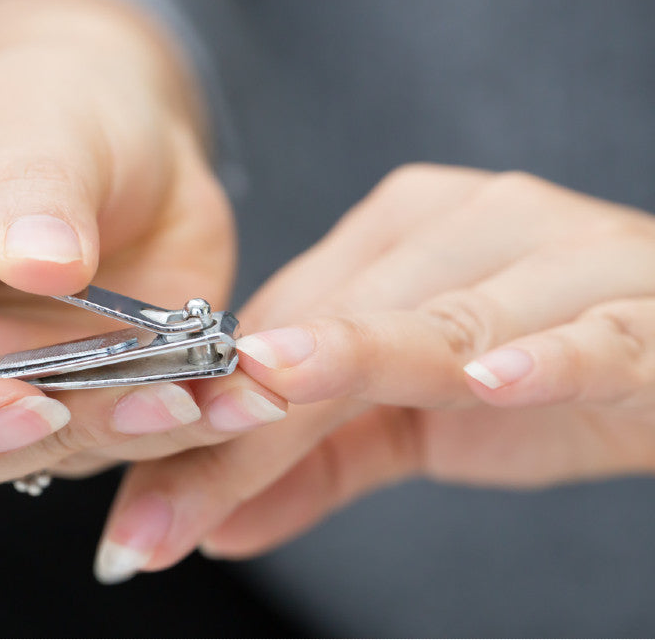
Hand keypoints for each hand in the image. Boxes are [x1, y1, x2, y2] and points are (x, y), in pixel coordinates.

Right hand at [0, 0, 282, 495]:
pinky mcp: (60, 396)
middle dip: (48, 435)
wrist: (120, 131)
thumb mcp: (39, 120)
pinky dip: (167, 426)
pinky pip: (103, 438)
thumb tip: (39, 264)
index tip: (29, 404)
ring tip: (199, 396)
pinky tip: (224, 396)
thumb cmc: (50, 104)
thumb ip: (33, 190)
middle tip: (149, 400)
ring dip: (121, 436)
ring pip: (32, 456)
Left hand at [94, 164, 654, 582]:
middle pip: (338, 324)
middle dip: (250, 418)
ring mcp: (556, 257)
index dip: (210, 402)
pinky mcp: (638, 307)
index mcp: (402, 234)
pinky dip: (544, 352)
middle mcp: (469, 224)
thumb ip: (315, 464)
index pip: (285, 323)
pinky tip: (496, 379)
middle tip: (168, 504)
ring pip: (441, 320)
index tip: (143, 483)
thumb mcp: (413, 422)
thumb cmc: (543, 371)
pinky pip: (585, 329)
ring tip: (274, 398)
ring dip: (359, 365)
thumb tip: (216, 524)